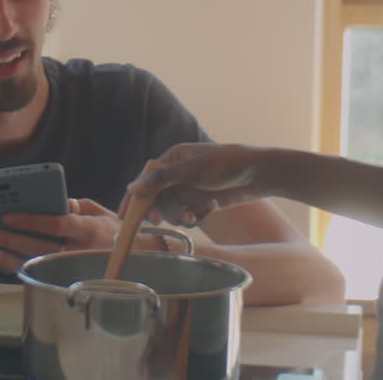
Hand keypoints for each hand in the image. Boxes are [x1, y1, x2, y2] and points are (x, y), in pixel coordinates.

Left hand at [0, 198, 162, 271]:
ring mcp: (73, 270)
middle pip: (38, 246)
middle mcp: (80, 252)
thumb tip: (54, 202)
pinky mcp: (67, 280)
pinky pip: (39, 274)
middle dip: (9, 238)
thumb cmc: (116, 233)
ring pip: (34, 264)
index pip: (55, 224)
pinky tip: (1, 259)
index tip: (7, 215)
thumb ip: (78, 206)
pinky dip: (17, 267)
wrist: (138, 262)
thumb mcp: (102, 213)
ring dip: (6, 256)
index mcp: (89, 231)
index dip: (29, 220)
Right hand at [123, 144, 268, 227]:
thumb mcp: (190, 171)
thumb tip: (132, 188)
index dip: (134, 199)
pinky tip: (210, 208)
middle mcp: (178, 174)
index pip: (145, 181)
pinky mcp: (203, 201)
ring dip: (182, 214)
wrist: (258, 174)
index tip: (124, 217)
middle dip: (160, 210)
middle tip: (158, 221)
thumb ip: (160, 179)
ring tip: (195, 213)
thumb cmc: (225, 164)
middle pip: (157, 199)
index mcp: (172, 160)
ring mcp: (191, 188)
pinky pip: (190, 215)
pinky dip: (197, 215)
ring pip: (173, 210)